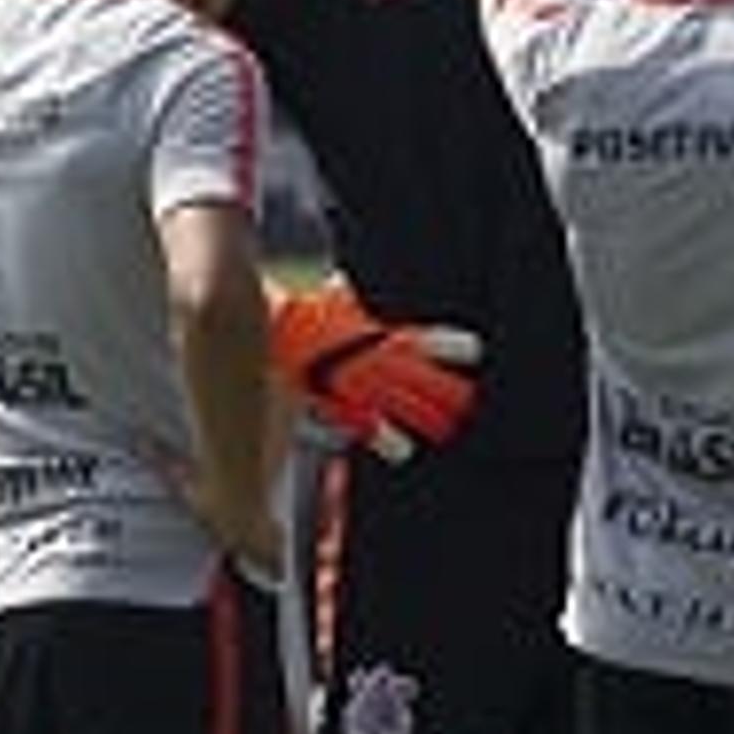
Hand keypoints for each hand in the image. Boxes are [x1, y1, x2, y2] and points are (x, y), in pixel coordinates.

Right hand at [270, 278, 481, 461]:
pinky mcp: (332, 398)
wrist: (259, 324)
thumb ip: (340, 294)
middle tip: (468, 400)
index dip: (446, 345)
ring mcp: (351, 380)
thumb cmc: (293, 310)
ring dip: (424, 414)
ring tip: (447, 427)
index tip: (474, 350)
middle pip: (416, 375)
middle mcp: (366, 358)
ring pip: (396, 400)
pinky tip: (401, 452)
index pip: (418, 340)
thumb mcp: (326, 295)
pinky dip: (381, 436)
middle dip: (444, 388)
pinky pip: (361, 421)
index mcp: (371, 332)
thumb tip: (339, 282)